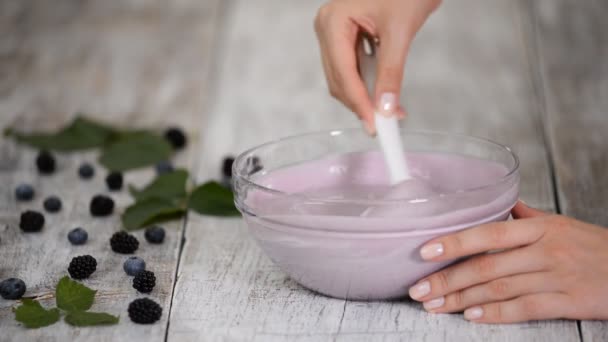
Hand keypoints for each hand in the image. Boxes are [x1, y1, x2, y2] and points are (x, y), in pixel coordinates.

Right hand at [314, 0, 440, 133]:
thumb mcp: (400, 32)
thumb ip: (391, 73)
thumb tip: (387, 108)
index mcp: (334, 21)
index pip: (342, 73)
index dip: (358, 103)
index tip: (375, 126)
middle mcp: (327, 27)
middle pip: (339, 79)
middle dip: (361, 103)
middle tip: (384, 125)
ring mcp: (333, 31)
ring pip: (343, 77)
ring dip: (364, 96)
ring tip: (390, 110)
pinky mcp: (344, 36)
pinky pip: (351, 67)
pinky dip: (367, 83)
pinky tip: (383, 93)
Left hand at [408, 201, 607, 322]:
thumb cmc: (594, 247)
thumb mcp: (562, 225)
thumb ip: (528, 217)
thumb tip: (502, 205)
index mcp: (540, 228)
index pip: (488, 232)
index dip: (455, 242)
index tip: (425, 250)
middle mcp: (545, 251)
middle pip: (487, 265)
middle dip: (447, 279)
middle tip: (418, 289)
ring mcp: (556, 277)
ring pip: (499, 289)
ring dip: (462, 299)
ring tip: (434, 305)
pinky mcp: (569, 302)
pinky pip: (526, 309)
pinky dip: (496, 313)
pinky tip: (472, 316)